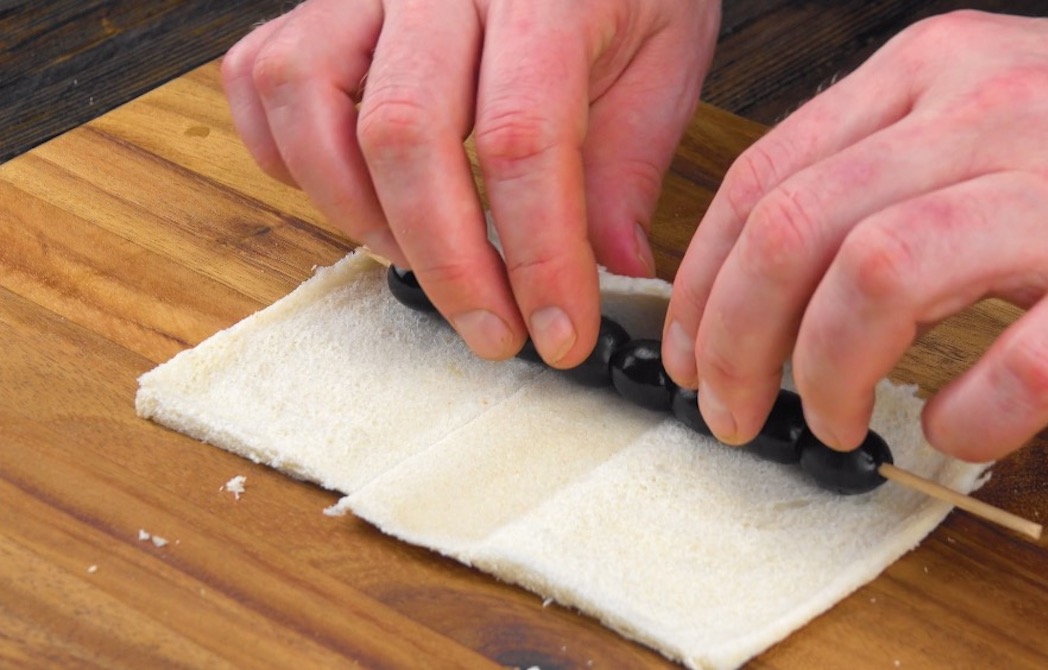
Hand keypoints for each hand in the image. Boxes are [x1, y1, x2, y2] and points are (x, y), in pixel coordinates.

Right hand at [221, 0, 718, 364]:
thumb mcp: (666, 55)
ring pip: (308, 98)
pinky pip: (261, 73)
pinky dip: (285, 151)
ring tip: (416, 260)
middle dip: (447, 262)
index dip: (536, 255)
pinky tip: (350, 194)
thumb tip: (613, 266)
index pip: (522, 138)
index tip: (559, 332)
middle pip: (405, 134)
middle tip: (492, 330)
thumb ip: (632, 160)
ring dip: (354, 209)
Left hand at [663, 11, 1047, 461]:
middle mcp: (987, 114)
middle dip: (738, 339)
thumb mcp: (976, 104)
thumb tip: (758, 272)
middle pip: (800, 227)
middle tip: (734, 408)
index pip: (765, 176)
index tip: (690, 351)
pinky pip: (1023, 366)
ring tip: (832, 420)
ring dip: (829, 372)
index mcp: (928, 70)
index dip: (703, 281)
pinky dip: (966, 417)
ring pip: (883, 277)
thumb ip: (873, 164)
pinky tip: (954, 427)